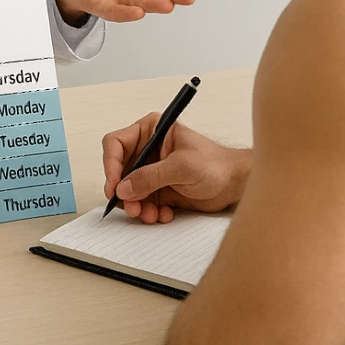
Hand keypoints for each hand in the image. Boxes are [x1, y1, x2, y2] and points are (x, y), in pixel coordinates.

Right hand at [102, 112, 251, 223]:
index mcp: (151, 131)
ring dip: (137, 206)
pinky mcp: (157, 189)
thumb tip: (124, 187)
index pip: (116, 143)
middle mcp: (148, 150)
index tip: (114, 185)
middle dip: (124, 192)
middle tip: (132, 207)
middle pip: (119, 170)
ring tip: (151, 214)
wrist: (234, 184)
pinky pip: (142, 202)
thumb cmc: (216, 164)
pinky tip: (163, 214)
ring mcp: (152, 171)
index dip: (110, 164)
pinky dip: (149, 211)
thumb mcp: (182, 166)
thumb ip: (151, 176)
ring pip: (129, 191)